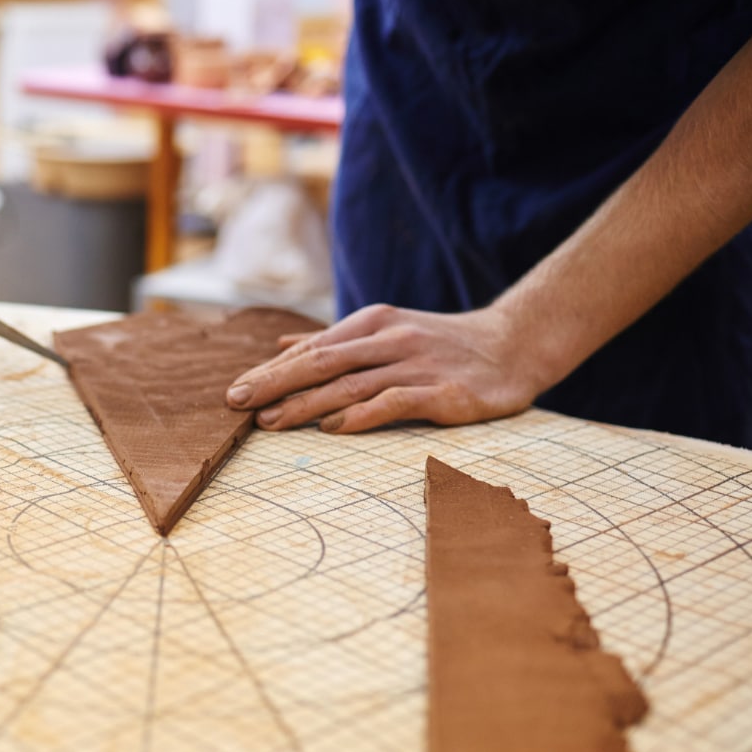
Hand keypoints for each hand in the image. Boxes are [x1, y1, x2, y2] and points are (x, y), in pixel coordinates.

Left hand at [224, 304, 546, 433]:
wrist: (516, 345)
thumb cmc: (442, 344)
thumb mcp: (386, 331)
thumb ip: (335, 342)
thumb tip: (281, 344)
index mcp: (373, 323)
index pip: (312, 348)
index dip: (271, 370)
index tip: (235, 390)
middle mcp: (391, 339)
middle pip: (322, 361)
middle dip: (275, 383)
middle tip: (236, 402)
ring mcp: (418, 364)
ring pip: (351, 384)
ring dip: (306, 404)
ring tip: (270, 423)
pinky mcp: (444, 393)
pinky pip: (394, 402)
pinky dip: (360, 415)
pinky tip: (332, 428)